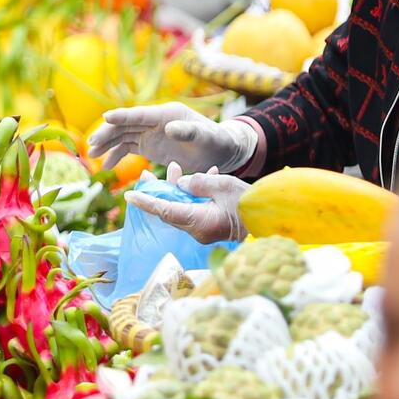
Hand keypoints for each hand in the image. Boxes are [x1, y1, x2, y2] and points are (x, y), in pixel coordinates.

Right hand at [88, 102, 258, 173]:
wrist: (218, 151)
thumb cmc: (215, 141)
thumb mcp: (205, 137)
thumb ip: (189, 132)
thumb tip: (169, 128)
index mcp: (166, 114)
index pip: (140, 114)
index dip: (123, 116)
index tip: (106, 118)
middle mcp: (154, 121)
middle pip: (125, 126)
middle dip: (107, 133)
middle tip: (91, 145)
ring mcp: (150, 133)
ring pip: (122, 137)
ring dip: (106, 144)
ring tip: (92, 155)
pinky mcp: (149, 146)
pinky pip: (127, 149)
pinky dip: (116, 156)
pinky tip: (106, 165)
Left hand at [126, 163, 248, 243]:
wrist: (271, 221)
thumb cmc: (250, 203)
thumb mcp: (224, 186)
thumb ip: (199, 183)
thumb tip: (181, 183)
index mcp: (198, 221)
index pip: (164, 210)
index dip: (145, 202)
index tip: (128, 196)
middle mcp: (197, 230)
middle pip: (170, 209)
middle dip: (159, 191)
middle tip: (146, 174)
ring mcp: (204, 230)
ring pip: (182, 208)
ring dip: (177, 189)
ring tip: (174, 168)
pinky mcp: (211, 227)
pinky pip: (196, 210)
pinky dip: (194, 195)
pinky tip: (204, 176)